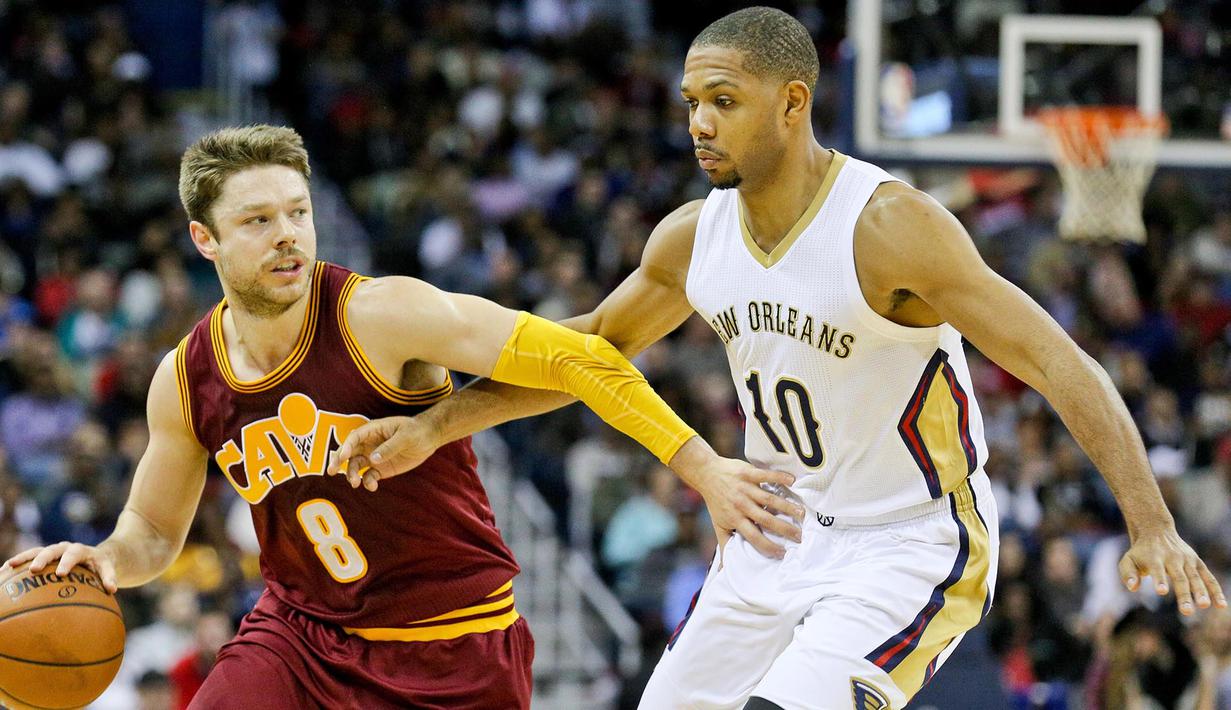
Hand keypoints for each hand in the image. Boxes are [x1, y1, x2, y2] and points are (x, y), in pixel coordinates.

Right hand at [2, 542, 117, 593]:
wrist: (95, 555)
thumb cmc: (101, 565)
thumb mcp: (107, 568)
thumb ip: (110, 577)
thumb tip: (113, 590)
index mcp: (81, 550)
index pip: (74, 554)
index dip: (67, 562)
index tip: (60, 573)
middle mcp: (65, 548)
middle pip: (52, 550)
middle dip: (43, 559)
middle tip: (34, 570)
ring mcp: (52, 551)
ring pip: (36, 552)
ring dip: (22, 559)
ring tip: (7, 567)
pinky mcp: (43, 556)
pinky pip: (27, 559)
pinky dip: (16, 565)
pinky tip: (2, 574)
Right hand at [326, 415, 441, 490]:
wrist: (428, 439)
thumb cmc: (416, 431)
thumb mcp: (405, 436)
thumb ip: (390, 447)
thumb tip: (373, 459)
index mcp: (373, 430)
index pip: (354, 437)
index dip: (346, 446)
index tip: (343, 456)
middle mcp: (369, 444)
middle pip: (349, 452)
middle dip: (338, 461)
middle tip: (332, 471)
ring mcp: (373, 457)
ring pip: (355, 466)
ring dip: (352, 475)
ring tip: (355, 483)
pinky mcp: (380, 469)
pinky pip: (368, 477)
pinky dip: (367, 482)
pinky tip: (372, 486)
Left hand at [689, 456, 805, 559]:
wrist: (706, 474)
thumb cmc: (715, 502)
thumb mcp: (719, 525)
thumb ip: (725, 546)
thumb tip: (724, 570)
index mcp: (735, 519)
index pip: (754, 537)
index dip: (768, 546)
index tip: (783, 553)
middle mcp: (741, 505)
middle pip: (766, 519)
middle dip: (784, 529)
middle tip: (800, 536)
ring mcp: (745, 489)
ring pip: (769, 499)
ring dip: (787, 506)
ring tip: (802, 513)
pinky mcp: (748, 473)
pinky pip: (765, 475)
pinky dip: (779, 477)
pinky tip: (792, 481)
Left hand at [1118, 528, 1226, 615]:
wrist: (1155, 530)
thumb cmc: (1140, 552)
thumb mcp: (1128, 559)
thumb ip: (1128, 574)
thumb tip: (1132, 588)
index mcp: (1154, 558)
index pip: (1158, 570)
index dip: (1159, 580)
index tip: (1161, 591)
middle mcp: (1172, 559)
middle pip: (1179, 578)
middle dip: (1183, 594)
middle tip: (1186, 611)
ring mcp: (1187, 560)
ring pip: (1195, 578)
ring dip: (1201, 592)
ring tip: (1204, 606)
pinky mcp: (1197, 562)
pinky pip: (1208, 577)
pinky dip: (1215, 590)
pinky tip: (1221, 605)